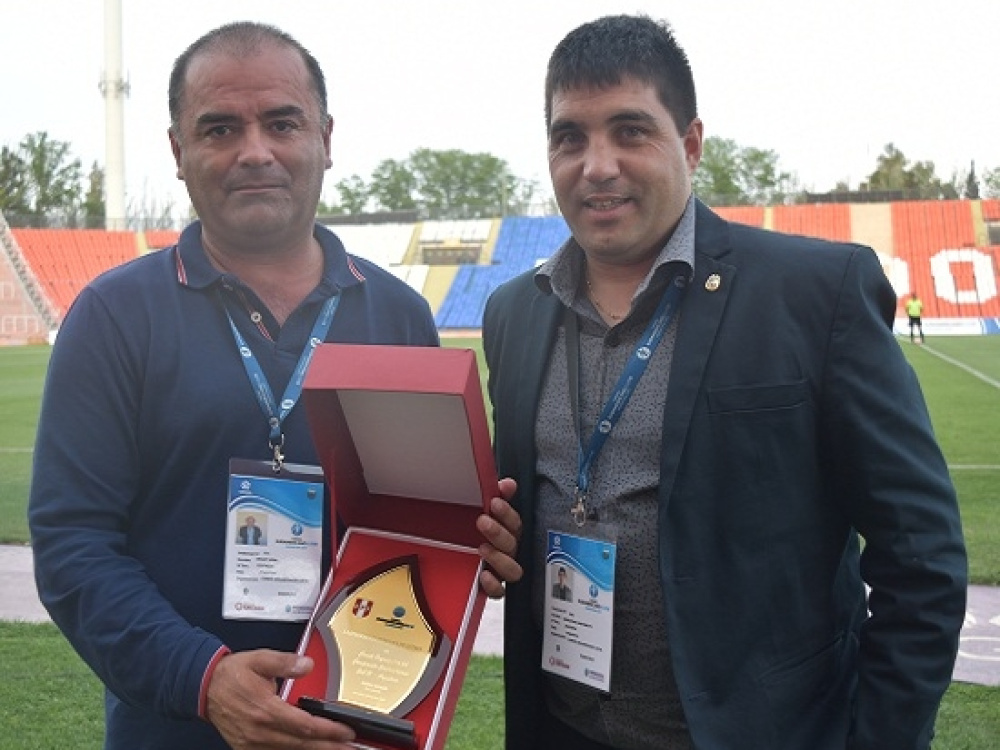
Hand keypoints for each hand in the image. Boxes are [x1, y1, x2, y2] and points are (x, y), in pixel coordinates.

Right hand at [205, 650, 356, 748]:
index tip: (347, 732)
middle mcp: (260, 731)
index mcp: (266, 710)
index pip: (304, 725)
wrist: (204, 687)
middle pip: (301, 743)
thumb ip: (285, 662)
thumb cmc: (232, 674)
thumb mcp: (259, 659)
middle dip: (329, 747)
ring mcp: (252, 743)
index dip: (328, 730)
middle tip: (350, 748)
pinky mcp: (247, 747)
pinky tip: (308, 748)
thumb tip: (307, 664)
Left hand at [476, 477, 522, 597]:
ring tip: (483, 548)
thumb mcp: (485, 511)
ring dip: (499, 559)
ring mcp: (502, 571)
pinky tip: (483, 576)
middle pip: (513, 544)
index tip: (494, 502)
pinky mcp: (493, 587)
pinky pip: (499, 592)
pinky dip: (493, 585)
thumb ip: (498, 495)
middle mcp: (509, 552)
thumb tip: (507, 484)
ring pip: (513, 570)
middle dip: (499, 532)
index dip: (507, 512)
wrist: (455, 558)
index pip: (516, 522)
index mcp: (509, 532)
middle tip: (483, 521)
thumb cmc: (477, 531)